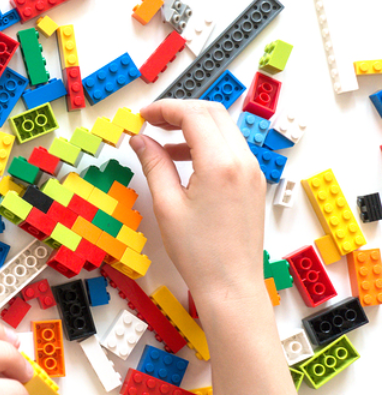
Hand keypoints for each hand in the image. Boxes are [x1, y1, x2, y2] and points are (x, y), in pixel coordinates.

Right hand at [129, 100, 266, 303]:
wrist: (230, 284)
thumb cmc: (199, 253)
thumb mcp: (166, 205)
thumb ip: (154, 165)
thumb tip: (141, 140)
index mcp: (220, 165)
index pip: (194, 115)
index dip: (165, 109)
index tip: (142, 116)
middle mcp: (242, 162)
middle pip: (212, 113)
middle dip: (180, 111)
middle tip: (151, 122)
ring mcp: (252, 172)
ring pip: (223, 129)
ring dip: (193, 127)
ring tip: (162, 142)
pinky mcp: (253, 183)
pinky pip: (230, 148)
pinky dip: (206, 144)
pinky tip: (184, 160)